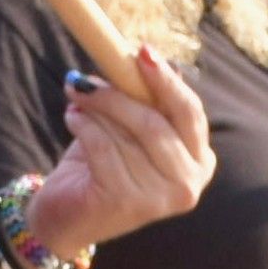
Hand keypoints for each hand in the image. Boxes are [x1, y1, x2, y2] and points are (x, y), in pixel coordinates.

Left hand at [28, 52, 217, 251]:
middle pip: (156, 123)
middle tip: (86, 78)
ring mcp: (159, 199)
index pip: (190, 112)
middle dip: (118, 94)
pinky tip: (72, 119)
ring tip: (76, 99)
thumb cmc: (104, 165)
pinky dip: (83, 126)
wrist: (68, 217)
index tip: (142, 51)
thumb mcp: (129, 127)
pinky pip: (103, 148)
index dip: (167, 81)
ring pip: (126, 134)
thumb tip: (143, 57)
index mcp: (199, 160)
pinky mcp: (126, 204)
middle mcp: (189, 184)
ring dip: (95, 109)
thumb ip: (145, 99)